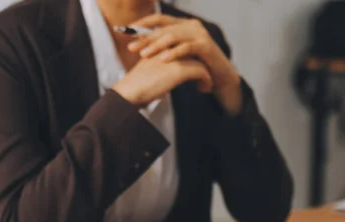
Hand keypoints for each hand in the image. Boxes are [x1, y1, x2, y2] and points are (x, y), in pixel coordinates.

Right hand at [113, 55, 212, 107]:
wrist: (130, 91)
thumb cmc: (137, 84)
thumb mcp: (150, 67)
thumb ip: (162, 64)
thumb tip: (174, 72)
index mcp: (162, 44)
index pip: (184, 46)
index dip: (192, 58)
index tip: (196, 70)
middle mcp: (170, 46)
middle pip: (195, 51)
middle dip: (202, 64)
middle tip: (205, 77)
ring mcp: (175, 56)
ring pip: (201, 61)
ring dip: (206, 74)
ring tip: (205, 85)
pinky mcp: (180, 69)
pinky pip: (202, 72)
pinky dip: (206, 81)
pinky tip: (203, 89)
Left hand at [127, 15, 242, 115]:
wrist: (221, 77)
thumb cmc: (198, 66)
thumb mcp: (179, 55)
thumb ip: (164, 48)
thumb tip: (140, 47)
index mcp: (183, 24)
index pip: (158, 20)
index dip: (141, 25)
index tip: (124, 32)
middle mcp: (191, 25)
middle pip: (163, 28)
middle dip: (145, 38)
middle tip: (131, 47)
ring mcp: (200, 34)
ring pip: (173, 36)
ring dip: (157, 45)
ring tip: (144, 55)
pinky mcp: (206, 46)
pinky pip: (187, 47)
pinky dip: (174, 53)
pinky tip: (163, 60)